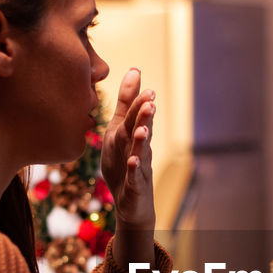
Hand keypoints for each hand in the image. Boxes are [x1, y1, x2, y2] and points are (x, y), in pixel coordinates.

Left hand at [99, 68, 155, 231]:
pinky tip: (133, 161)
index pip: (136, 115)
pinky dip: (134, 169)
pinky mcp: (134, 185)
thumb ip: (128, 102)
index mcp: (131, 134)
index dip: (139, 101)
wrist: (132, 203)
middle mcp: (137, 148)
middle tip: (149, 101)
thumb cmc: (126, 162)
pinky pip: (134, 176)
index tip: (142, 82)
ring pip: (140, 151)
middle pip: (140, 130)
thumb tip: (135, 70)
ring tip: (142, 130)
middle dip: (144, 117)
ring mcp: (137, 167)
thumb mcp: (123, 130)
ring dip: (141, 140)